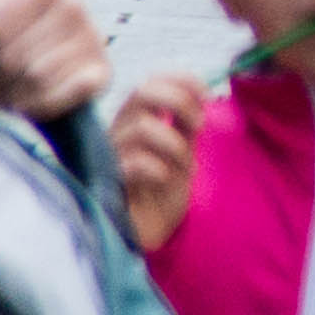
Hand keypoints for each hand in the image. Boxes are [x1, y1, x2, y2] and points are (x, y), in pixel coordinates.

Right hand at [112, 69, 206, 251]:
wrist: (147, 234)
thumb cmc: (161, 192)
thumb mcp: (180, 152)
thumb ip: (185, 124)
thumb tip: (200, 94)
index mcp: (133, 123)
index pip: (149, 83)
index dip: (180, 80)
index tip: (207, 95)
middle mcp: (117, 134)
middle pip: (141, 92)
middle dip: (178, 100)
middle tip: (198, 125)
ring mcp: (109, 158)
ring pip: (141, 127)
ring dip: (174, 143)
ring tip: (183, 165)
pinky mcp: (108, 185)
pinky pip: (133, 162)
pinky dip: (158, 167)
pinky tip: (164, 179)